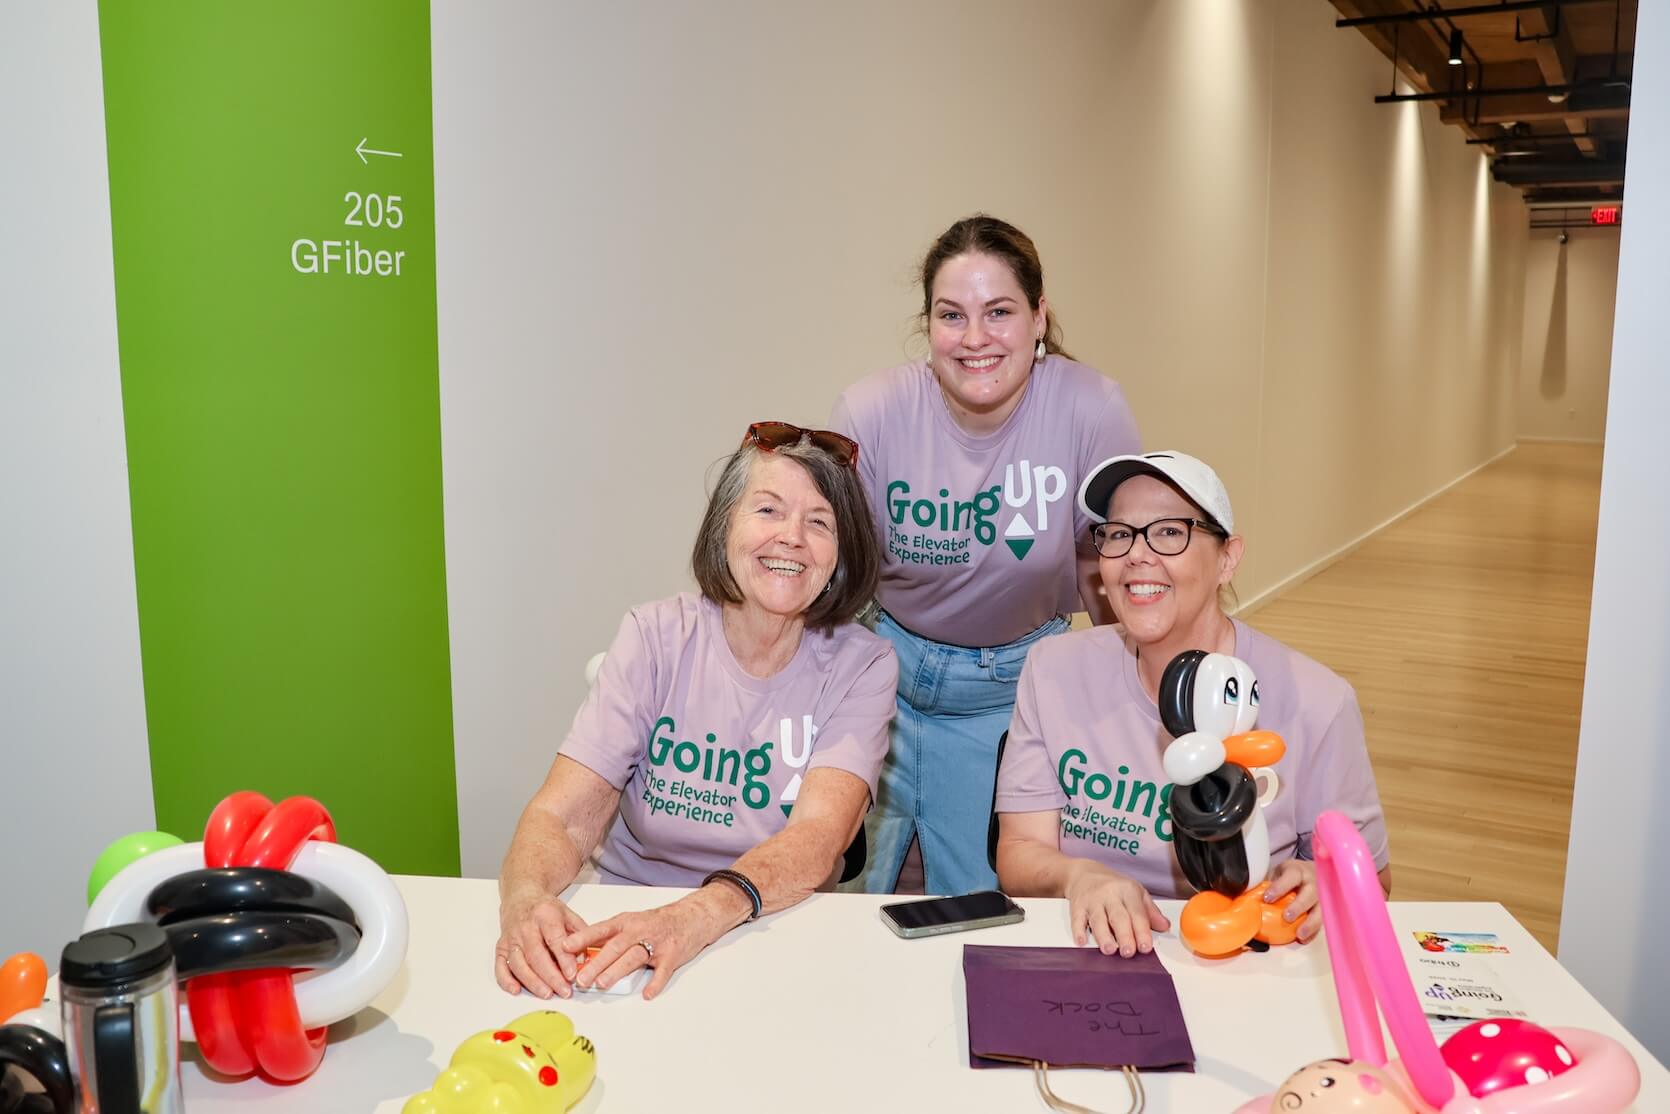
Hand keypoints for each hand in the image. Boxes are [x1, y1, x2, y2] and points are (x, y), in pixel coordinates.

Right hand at [495, 890, 588, 998]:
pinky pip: (500, 966)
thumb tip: (586, 958)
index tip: (572, 975)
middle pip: (536, 955)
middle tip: (564, 990)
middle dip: (551, 976)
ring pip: (518, 963)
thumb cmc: (546, 909)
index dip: (564, 959)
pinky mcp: (501, 947)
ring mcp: (511, 938)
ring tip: (547, 994)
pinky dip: (506, 980)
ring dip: (532, 982)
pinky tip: (516, 990)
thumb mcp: (568, 914)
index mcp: (545, 915)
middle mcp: (525, 927)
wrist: (521, 897)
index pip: (555, 939)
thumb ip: (580, 934)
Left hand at [564, 890, 732, 1000]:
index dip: (582, 938)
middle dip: (596, 962)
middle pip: (615, 946)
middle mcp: (639, 930)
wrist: (690, 917)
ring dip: (616, 971)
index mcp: (626, 922)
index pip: (600, 929)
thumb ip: (609, 938)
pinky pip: (663, 971)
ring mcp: (656, 943)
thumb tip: (581, 954)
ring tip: (602, 983)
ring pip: (634, 957)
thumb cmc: (655, 923)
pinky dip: (655, 983)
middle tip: (580, 978)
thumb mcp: (631, 923)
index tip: (563, 947)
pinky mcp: (672, 955)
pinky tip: (647, 994)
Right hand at [1064, 860, 1169, 956]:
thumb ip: (1150, 911)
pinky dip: (1078, 930)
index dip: (1142, 931)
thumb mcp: (1135, 892)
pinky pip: (1076, 918)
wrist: (1084, 873)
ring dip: (1103, 935)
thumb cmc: (1113, 886)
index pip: (1137, 912)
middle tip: (1128, 952)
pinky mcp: (1076, 906)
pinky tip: (1081, 941)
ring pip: (1098, 919)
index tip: (1145, 947)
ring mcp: (1092, 900)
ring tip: (1109, 950)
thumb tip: (1164, 926)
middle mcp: (1109, 894)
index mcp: (1127, 890)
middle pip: (1118, 916)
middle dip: (1124, 935)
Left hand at [1264, 858, 1320, 942]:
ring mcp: (1322, 896)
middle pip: (1310, 893)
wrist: (1313, 872)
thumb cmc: (1291, 875)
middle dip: (1299, 906)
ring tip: (1299, 935)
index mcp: (1298, 871)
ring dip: (1310, 923)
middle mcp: (1313, 882)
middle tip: (1287, 917)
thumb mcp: (1279, 873)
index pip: (1291, 876)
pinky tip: (1304, 939)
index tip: (1267, 898)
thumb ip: (1267, 883)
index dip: (1280, 887)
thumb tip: (1246, 897)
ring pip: (1320, 909)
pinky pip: (1322, 921)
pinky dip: (1314, 932)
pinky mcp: (1326, 909)